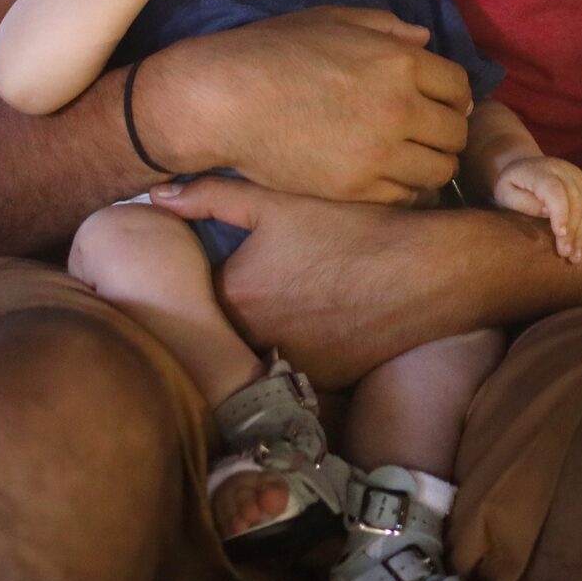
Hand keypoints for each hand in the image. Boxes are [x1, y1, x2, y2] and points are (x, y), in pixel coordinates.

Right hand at [135, 8, 473, 199]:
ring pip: (441, 170)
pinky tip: (390, 180)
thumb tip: (424, 39)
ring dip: (432, 164)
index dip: (453, 96)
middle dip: (446, 132)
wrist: (225, 101)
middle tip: (427, 135)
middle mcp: (400, 106)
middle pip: (456, 131)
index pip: (458, 86)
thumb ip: (385, 27)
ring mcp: (380, 152)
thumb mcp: (331, 21)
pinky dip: (408, 190)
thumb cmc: (271, 52)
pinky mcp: (357, 188)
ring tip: (412, 161)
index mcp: (398, 61)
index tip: (440, 104)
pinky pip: (408, 196)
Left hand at [154, 175, 475, 386]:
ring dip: (270, 330)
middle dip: (240, 306)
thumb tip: (155, 199)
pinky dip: (303, 347)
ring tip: (303, 297)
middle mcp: (251, 342)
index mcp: (232, 296)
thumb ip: (211, 197)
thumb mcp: (278, 203)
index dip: (216, 275)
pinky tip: (327, 317)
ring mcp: (287, 367)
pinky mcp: (321, 383)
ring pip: (261, 349)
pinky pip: (296, 367)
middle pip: (228, 327)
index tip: (237, 259)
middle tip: (274, 278)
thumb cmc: (351, 229)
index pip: (198, 293)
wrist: (426, 271)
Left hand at [493, 155, 581, 262]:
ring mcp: (576, 175)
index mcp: (540, 171)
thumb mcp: (505, 193)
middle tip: (567, 254)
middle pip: (575, 199)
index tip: (560, 235)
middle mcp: (562, 170)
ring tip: (576, 255)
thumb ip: (522, 202)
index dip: (560, 212)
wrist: (523, 167)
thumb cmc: (511, 185)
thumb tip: (546, 212)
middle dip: (573, 230)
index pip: (555, 190)